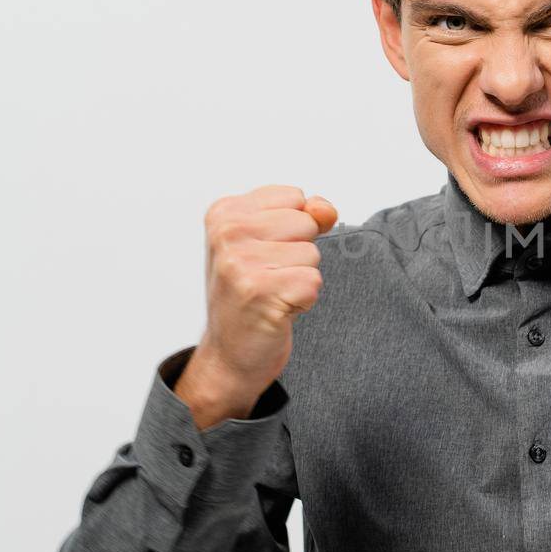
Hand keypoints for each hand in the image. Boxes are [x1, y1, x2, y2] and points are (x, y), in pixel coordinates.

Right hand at [177, 185, 336, 427]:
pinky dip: (303, 300)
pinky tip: (277, 309)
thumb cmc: (251, 294)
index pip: (295, 197)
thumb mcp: (270, 243)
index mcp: (224, 213)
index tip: (265, 253)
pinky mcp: (261, 292)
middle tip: (269, 277)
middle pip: (306, 222)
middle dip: (298, 253)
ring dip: (300, 278)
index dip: (293, 230)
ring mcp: (240, 263)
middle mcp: (227, 234)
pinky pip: (313, 282)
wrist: (230, 354)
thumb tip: (326, 209)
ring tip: (271, 294)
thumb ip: (304, 215)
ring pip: (312, 253)